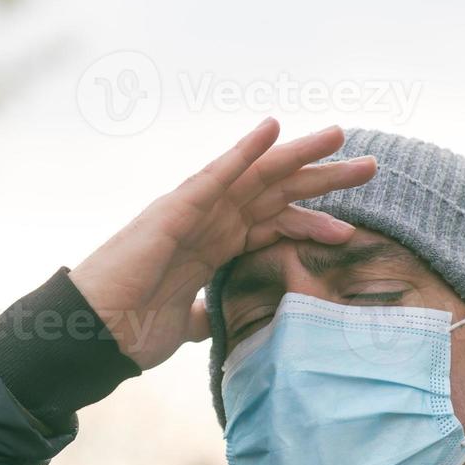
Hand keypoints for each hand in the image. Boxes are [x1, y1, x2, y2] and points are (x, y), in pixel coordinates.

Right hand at [69, 119, 376, 369]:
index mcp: (213, 245)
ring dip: (299, 154)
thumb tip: (220, 320)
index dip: (312, 222)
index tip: (351, 230)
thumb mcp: (184, 325)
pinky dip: (244, 151)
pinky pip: (216, 175)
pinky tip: (273, 129)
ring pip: (257, 175)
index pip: (273, 224)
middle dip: (323, 179)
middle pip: (276, 192)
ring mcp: (193, 211)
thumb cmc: (130, 329)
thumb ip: (205, 314)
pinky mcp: (174, 209)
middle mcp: (209, 221)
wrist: (93, 335)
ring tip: (340, 135)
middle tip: (371, 167)